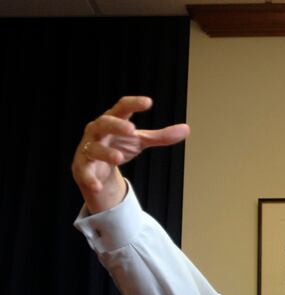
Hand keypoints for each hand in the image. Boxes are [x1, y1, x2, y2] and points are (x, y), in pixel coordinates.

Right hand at [72, 96, 189, 212]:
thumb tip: (186, 129)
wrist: (97, 165)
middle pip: (104, 123)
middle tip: (131, 129)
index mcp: (113, 121)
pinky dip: (90, 179)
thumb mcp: (140, 141)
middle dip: (116, 125)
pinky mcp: (82, 166)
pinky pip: (84, 171)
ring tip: (119, 158)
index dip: (133, 104)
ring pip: (94, 148)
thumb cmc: (118, 145)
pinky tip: (97, 185)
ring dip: (106, 152)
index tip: (148, 102)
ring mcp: (89, 148)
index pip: (122, 107)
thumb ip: (161, 136)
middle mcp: (98, 131)